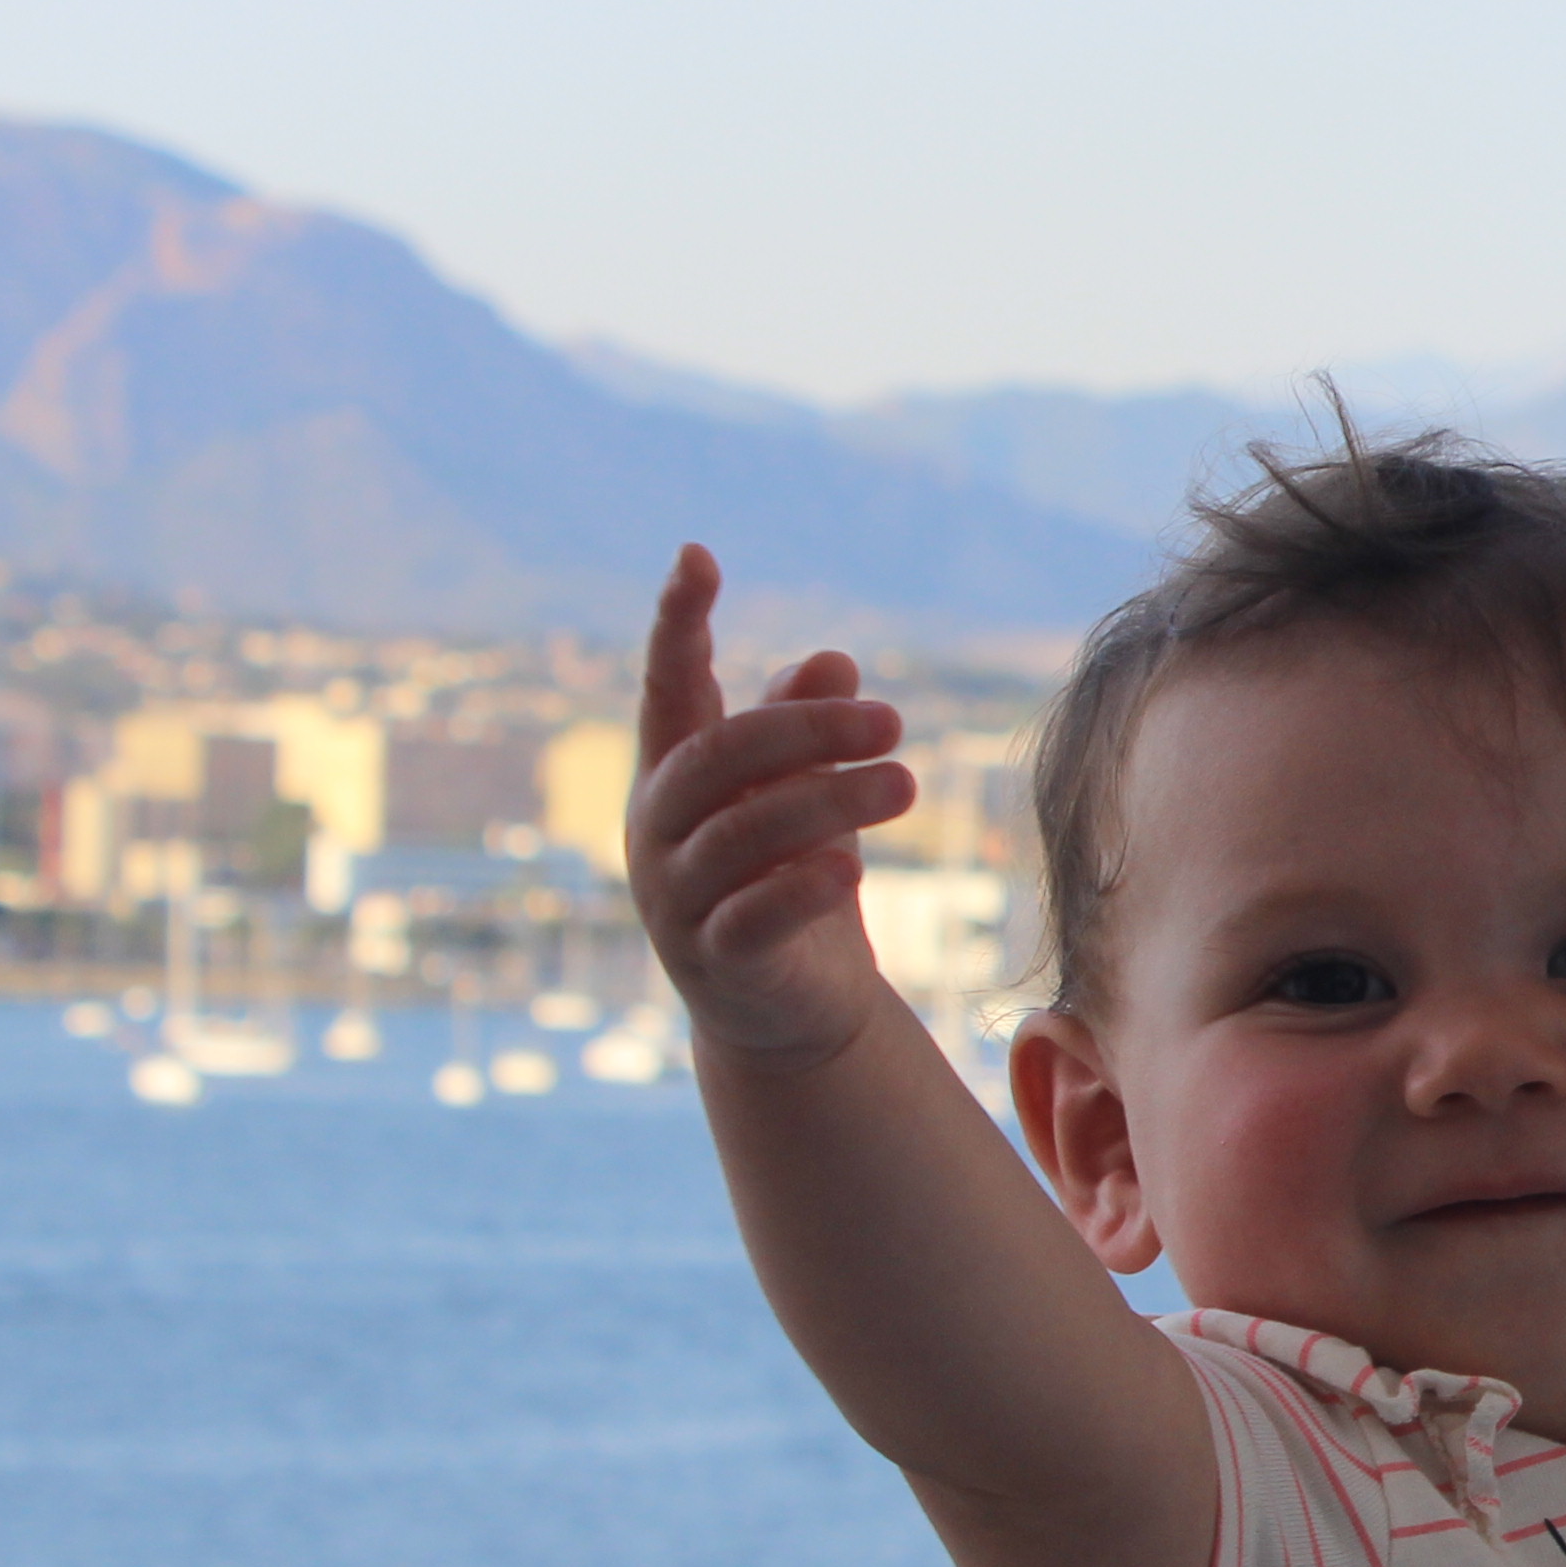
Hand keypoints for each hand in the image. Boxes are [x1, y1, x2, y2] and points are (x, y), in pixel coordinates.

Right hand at [630, 544, 918, 1063]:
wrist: (791, 1009)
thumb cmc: (791, 875)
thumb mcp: (804, 791)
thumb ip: (804, 728)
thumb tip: (832, 660)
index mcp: (674, 774)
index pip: (667, 688)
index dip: (677, 624)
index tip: (696, 557)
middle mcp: (659, 830)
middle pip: (717, 758)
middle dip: (804, 731)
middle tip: (894, 720)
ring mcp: (676, 899)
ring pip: (741, 834)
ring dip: (829, 801)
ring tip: (906, 784)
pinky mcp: (715, 961)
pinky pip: (751, 917)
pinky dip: (800, 888)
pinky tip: (851, 869)